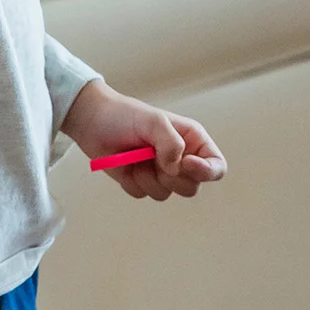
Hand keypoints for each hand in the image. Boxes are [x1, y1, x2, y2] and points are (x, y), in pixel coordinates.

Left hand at [62, 80, 225, 200]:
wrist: (93, 121)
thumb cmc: (125, 115)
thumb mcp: (153, 121)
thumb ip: (170, 142)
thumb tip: (175, 168)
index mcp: (192, 141)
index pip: (216, 167)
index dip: (206, 172)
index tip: (185, 164)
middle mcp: (180, 159)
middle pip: (191, 187)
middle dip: (170, 177)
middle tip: (154, 158)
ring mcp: (160, 173)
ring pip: (165, 194)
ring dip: (147, 178)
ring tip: (136, 156)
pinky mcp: (141, 182)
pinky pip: (142, 194)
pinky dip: (132, 181)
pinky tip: (126, 164)